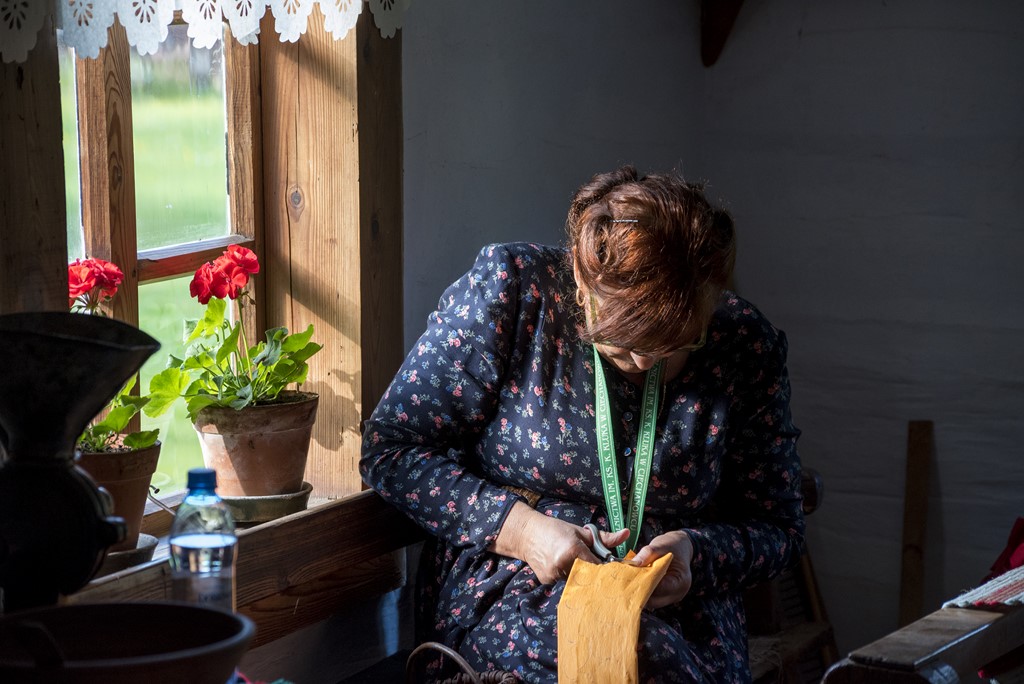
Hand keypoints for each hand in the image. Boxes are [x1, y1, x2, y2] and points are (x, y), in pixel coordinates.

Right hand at [492, 502, 629, 583]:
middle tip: (597, 571)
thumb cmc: (556, 529)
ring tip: (577, 567)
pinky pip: (564, 583)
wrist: (527, 534)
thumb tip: (627, 534)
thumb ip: (605, 537)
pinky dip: (567, 578)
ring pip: (576, 581)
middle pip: (588, 576)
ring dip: (581, 577)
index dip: (606, 569)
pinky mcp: (547, 580)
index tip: (611, 570)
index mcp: (573, 549)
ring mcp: (554, 573)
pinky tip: (563, 569)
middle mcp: (563, 563)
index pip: (597, 566)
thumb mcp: (581, 532)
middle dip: (594, 575)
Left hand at [630, 530, 693, 608]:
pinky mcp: (664, 596)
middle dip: (639, 592)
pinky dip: (643, 591)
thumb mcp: (660, 545)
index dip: (643, 585)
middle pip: (654, 600)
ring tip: (629, 582)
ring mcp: (671, 597)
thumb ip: (648, 553)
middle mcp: (677, 593)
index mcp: (680, 581)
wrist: (679, 547)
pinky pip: (651, 598)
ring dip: (640, 593)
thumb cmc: (672, 546)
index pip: (659, 589)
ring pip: (651, 602)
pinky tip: (635, 583)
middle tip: (625, 581)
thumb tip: (633, 563)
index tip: (630, 579)